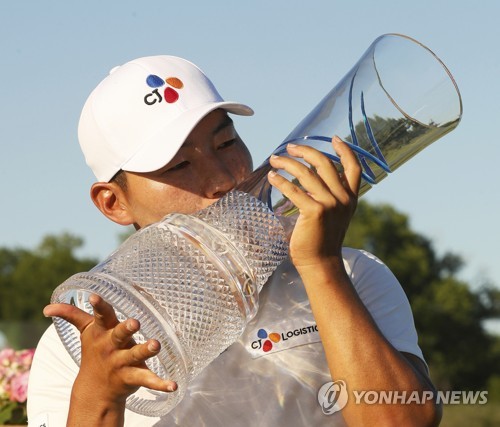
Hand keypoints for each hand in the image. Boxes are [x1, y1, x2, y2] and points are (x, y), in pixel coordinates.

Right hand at [44, 295, 176, 406]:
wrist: (96, 388)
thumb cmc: (96, 349)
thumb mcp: (85, 332)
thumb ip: (71, 315)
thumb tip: (47, 307)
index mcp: (102, 332)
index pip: (100, 315)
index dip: (98, 306)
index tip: (95, 297)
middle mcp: (112, 346)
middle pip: (119, 335)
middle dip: (126, 328)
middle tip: (135, 322)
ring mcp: (122, 362)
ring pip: (134, 355)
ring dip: (146, 350)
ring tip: (156, 345)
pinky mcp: (133, 376)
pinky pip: (148, 379)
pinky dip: (161, 383)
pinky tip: (173, 385)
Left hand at [268, 137, 360, 267]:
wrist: (320, 263)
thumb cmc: (322, 238)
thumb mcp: (334, 214)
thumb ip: (328, 195)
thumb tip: (308, 176)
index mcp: (350, 198)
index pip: (354, 168)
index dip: (346, 151)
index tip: (334, 139)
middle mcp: (343, 199)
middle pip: (325, 164)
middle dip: (306, 151)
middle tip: (289, 147)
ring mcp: (330, 205)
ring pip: (307, 173)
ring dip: (288, 163)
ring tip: (274, 159)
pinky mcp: (315, 212)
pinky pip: (294, 190)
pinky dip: (281, 181)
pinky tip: (272, 177)